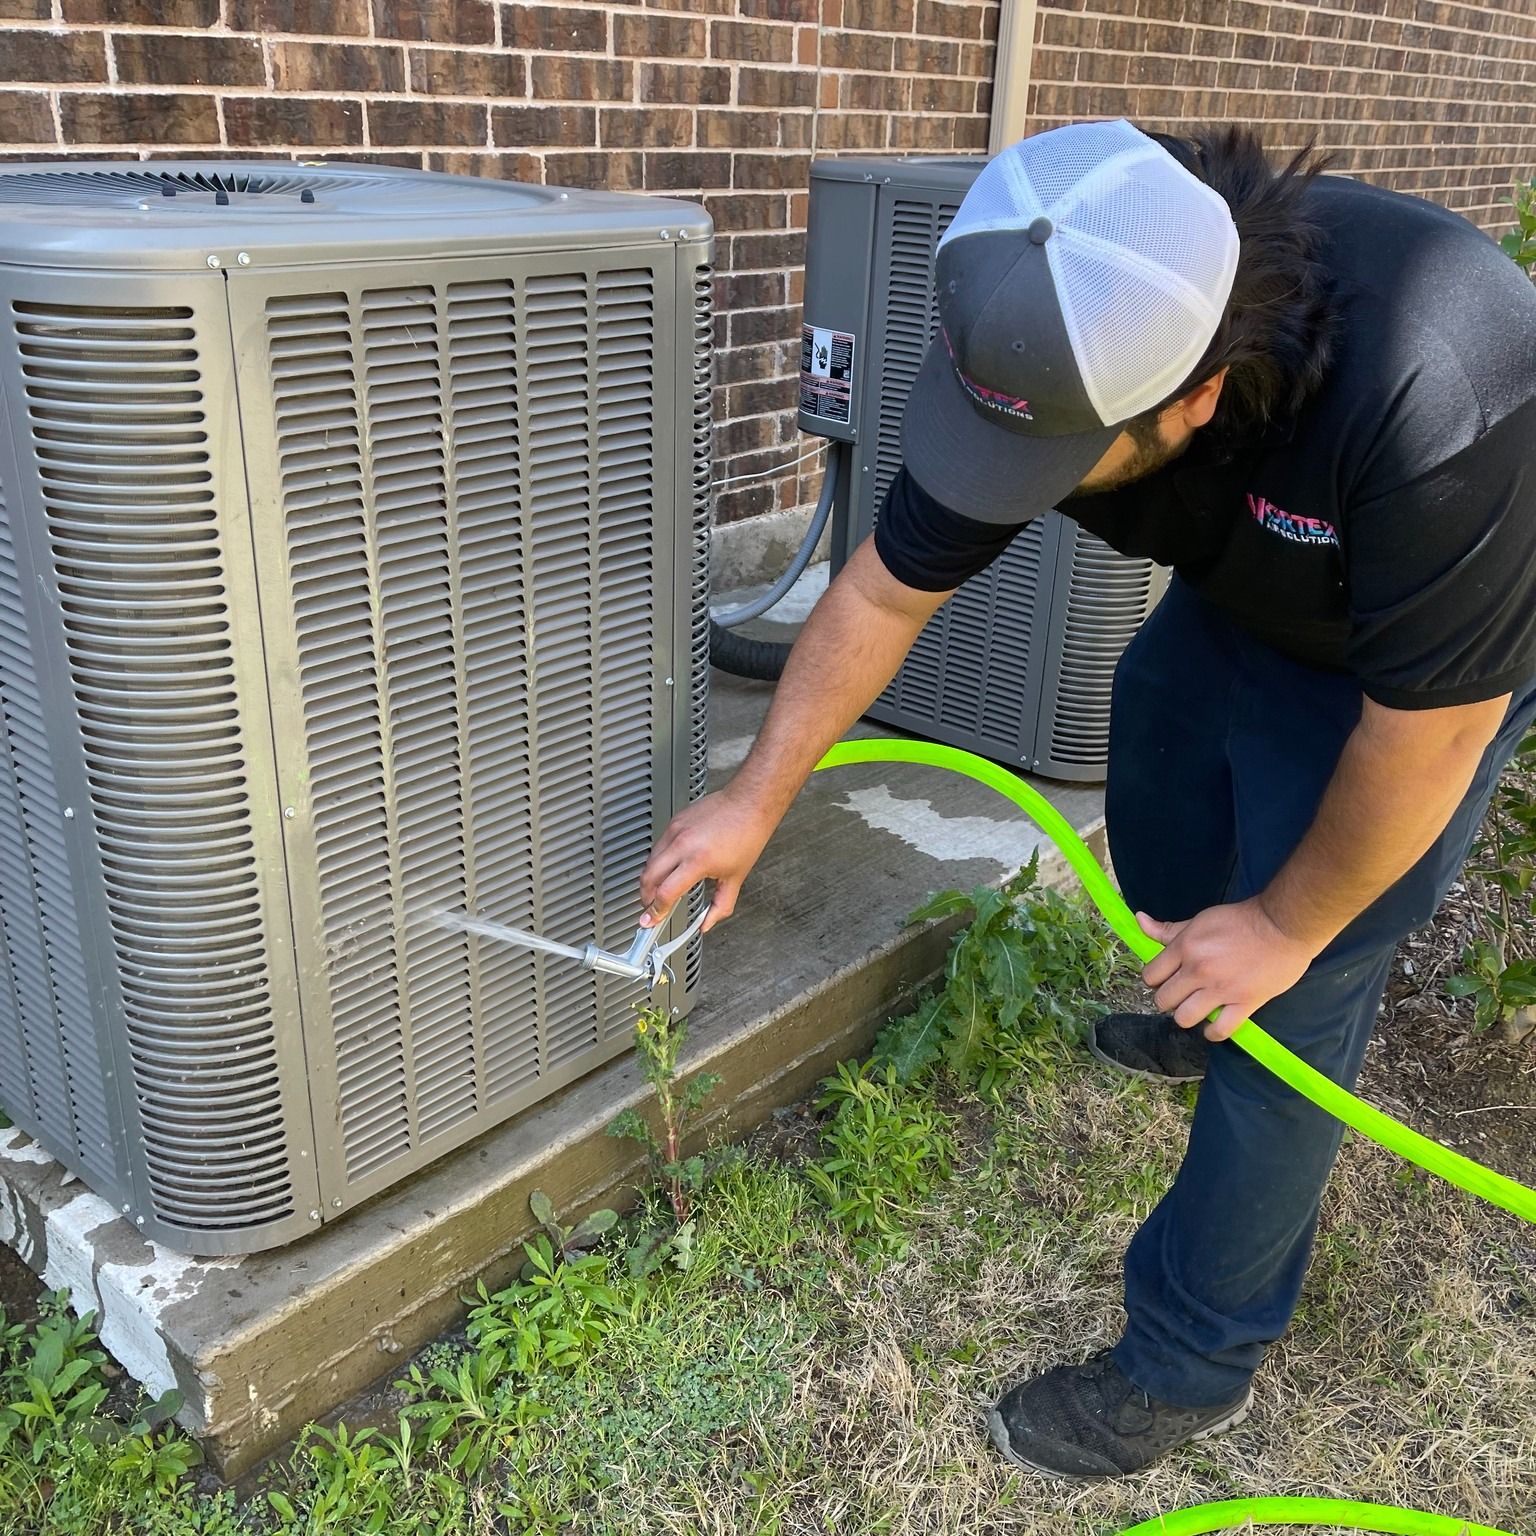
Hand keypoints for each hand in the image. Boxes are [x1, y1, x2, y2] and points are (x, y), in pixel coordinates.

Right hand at [638, 789, 778, 932]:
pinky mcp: (674, 821)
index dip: (656, 911)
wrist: (749, 803)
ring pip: (649, 861)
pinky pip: (657, 846)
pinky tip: (668, 867)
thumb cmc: (747, 834)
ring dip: (650, 879)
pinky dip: (658, 862)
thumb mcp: (736, 878)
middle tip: (651, 907)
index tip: (651, 920)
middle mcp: (682, 844)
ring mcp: (675, 831)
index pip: (665, 892)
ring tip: (659, 890)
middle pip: (648, 878)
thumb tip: (707, 923)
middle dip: (646, 897)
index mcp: (698, 860)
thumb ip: (720, 906)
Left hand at [1137, 897, 1319, 1040]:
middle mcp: (1198, 970)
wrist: (1282, 926)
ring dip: (1186, 1016)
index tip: (1165, 979)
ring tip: (1196, 1008)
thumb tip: (1138, 920)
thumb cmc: (1240, 920)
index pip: (1150, 975)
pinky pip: (1219, 1030)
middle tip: (1180, 994)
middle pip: (1163, 1000)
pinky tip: (1214, 1024)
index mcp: (1185, 947)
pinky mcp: (1244, 1003)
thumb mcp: (1199, 920)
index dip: (1154, 980)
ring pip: (1184, 1018)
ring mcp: (1220, 989)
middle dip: (1168, 999)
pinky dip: (1213, 1032)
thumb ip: (1168, 929)